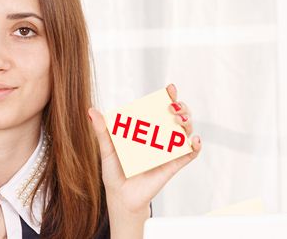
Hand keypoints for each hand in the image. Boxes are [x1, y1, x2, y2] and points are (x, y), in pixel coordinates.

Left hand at [87, 83, 201, 216]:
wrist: (121, 197)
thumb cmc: (114, 173)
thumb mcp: (107, 150)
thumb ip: (102, 131)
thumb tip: (91, 111)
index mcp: (146, 130)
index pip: (160, 109)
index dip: (168, 97)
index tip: (169, 89)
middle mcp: (159, 138)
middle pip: (177, 118)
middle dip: (181, 108)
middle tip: (173, 108)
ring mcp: (167, 151)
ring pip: (185, 132)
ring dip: (187, 123)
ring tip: (179, 120)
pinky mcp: (173, 165)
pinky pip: (189, 154)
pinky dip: (195, 146)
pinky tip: (194, 140)